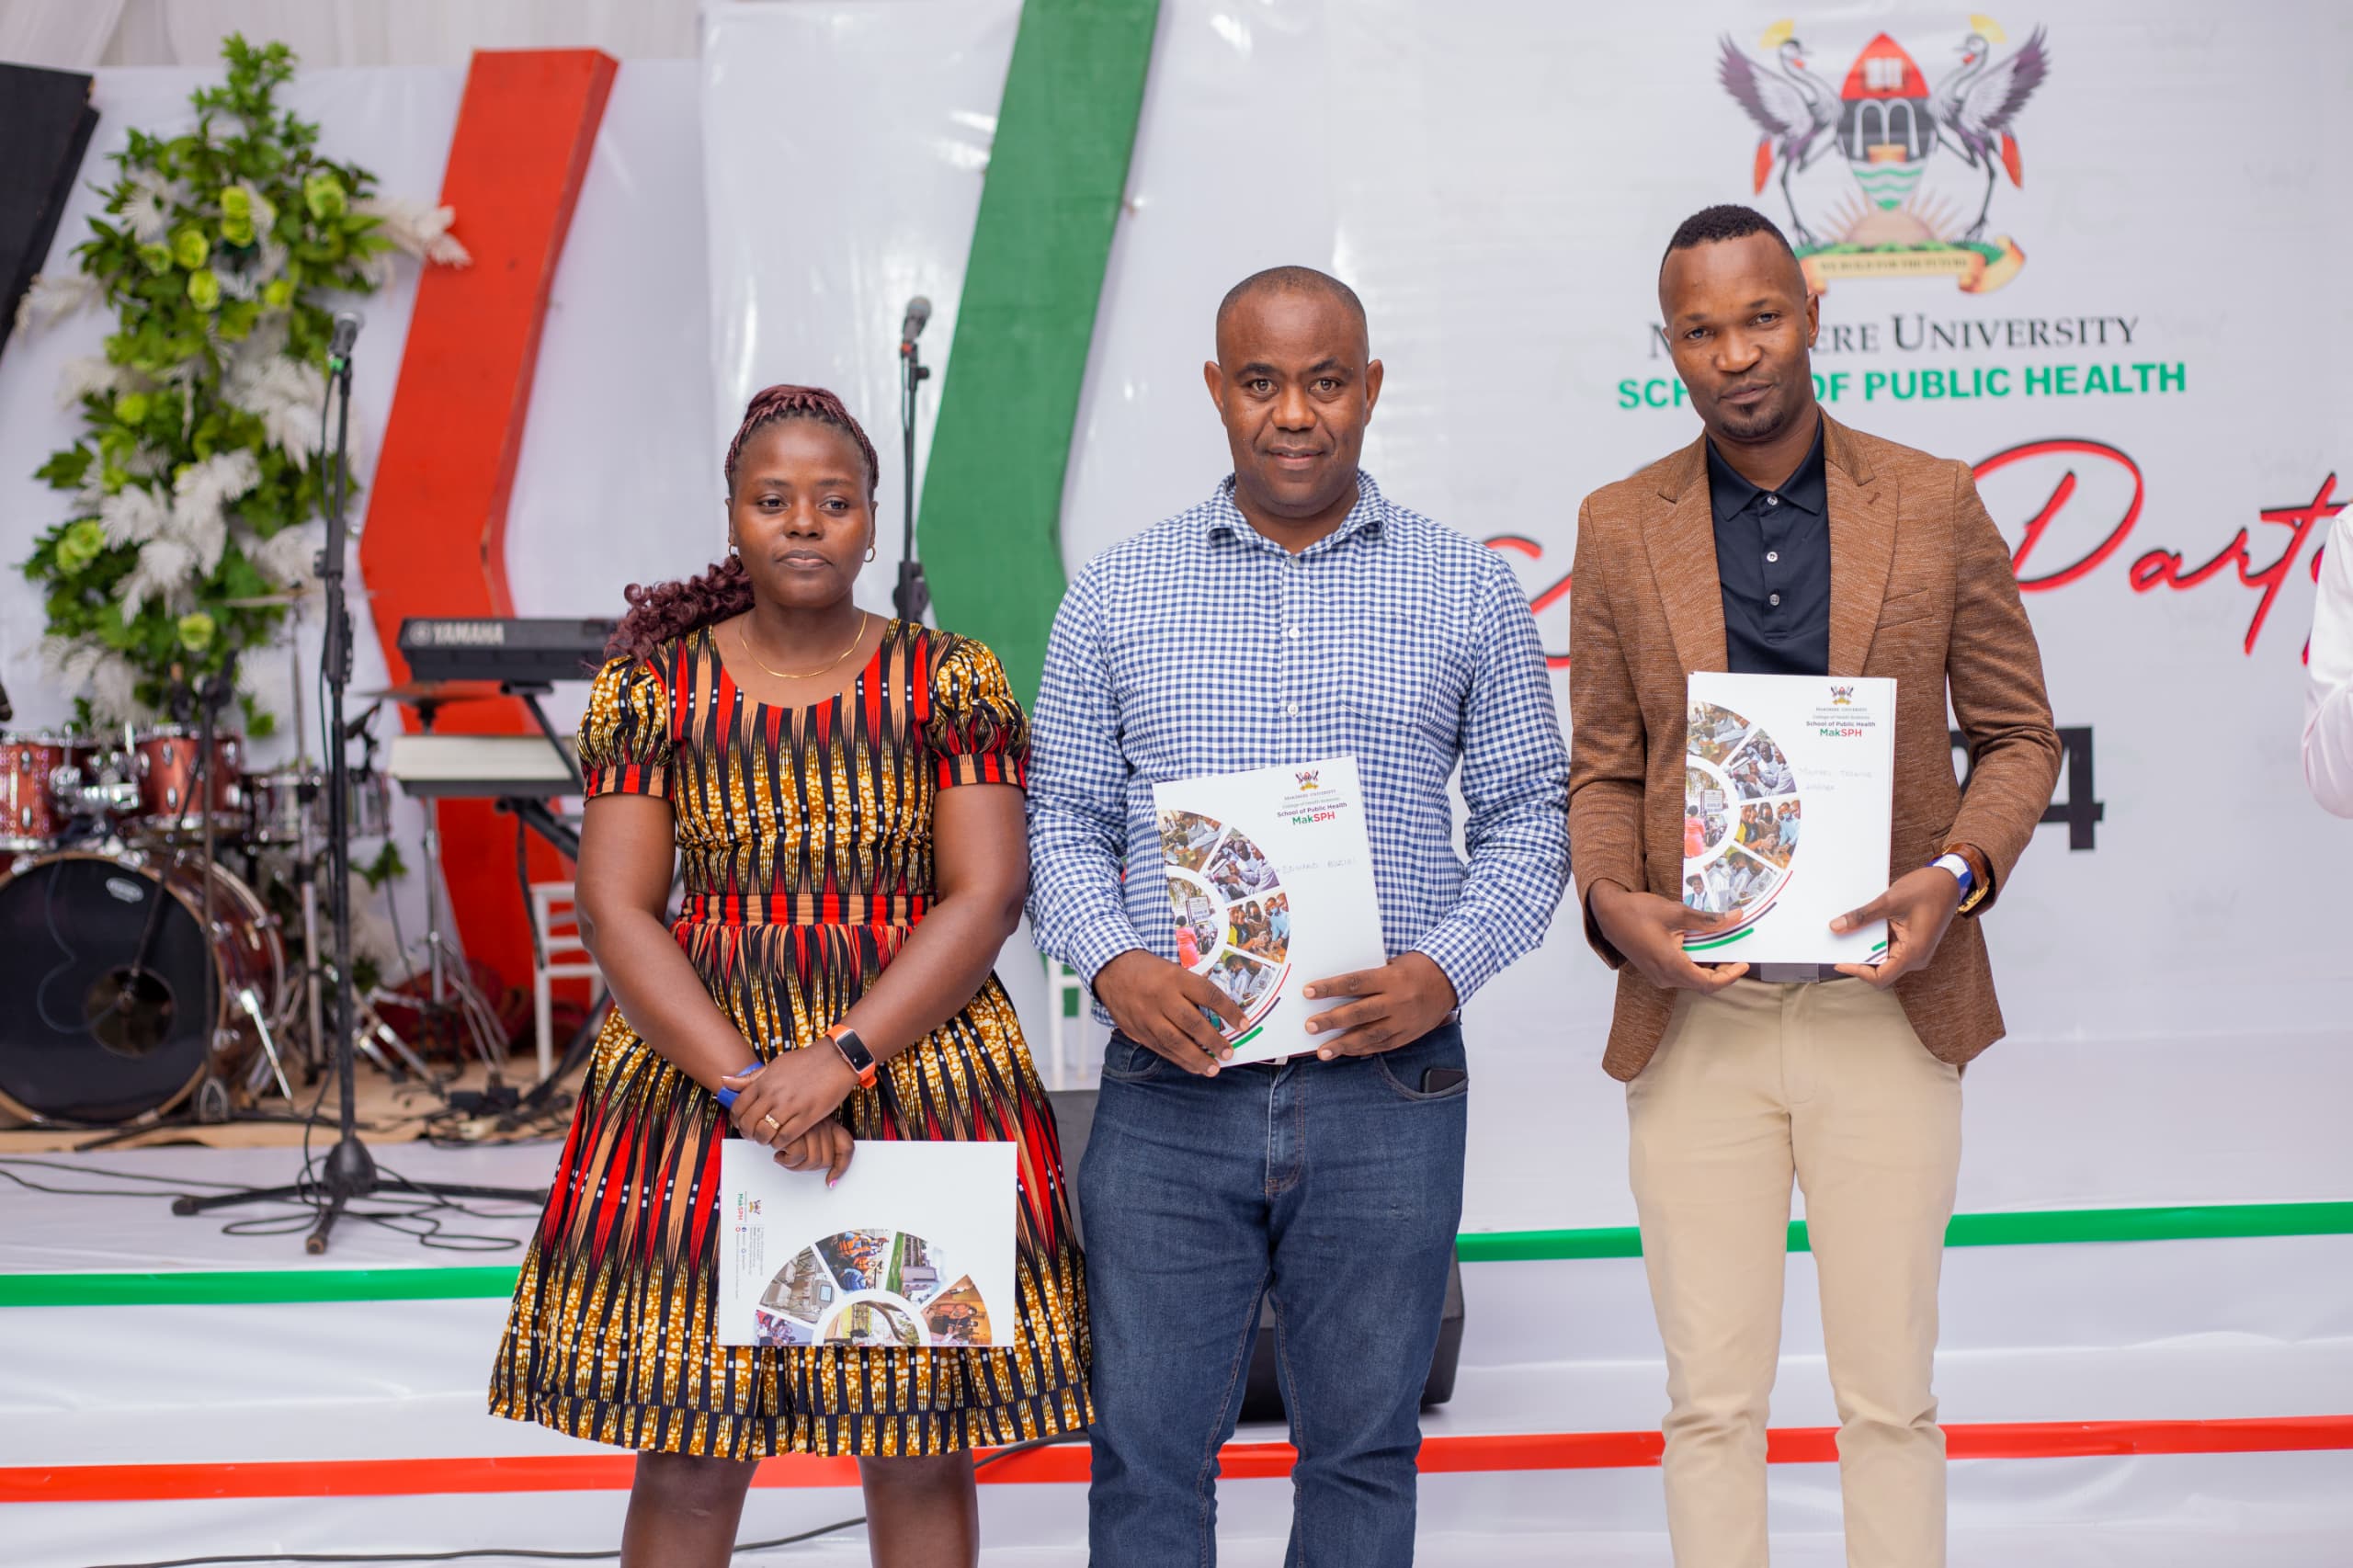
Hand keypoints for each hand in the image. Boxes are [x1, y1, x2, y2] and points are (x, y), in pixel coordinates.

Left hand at [721, 1043, 858, 1148]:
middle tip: (754, 1135)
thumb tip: (725, 1081)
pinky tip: (783, 1140)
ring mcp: (790, 1105)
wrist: (837, 1058)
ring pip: (765, 1133)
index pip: (738, 1107)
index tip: (742, 1124)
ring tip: (768, 1139)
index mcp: (764, 1082)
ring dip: (763, 1140)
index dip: (737, 1120)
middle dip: (748, 1133)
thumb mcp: (775, 1065)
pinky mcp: (807, 1115)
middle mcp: (774, 1094)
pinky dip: (780, 1143)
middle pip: (749, 1123)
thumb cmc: (807, 1061)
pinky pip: (786, 1137)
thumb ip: (750, 1078)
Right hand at [775, 1119, 853, 1184]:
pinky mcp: (794, 1129)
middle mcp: (821, 1123)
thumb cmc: (780, 1128)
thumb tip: (831, 1182)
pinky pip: (797, 1156)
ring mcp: (809, 1126)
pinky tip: (779, 1154)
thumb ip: (817, 1152)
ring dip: (795, 1166)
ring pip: (813, 1160)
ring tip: (785, 1157)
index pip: (846, 1146)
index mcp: (828, 1123)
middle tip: (794, 1163)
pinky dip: (785, 1161)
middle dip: (809, 1168)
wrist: (763, 1115)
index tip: (831, 1181)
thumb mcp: (802, 1138)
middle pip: (827, 1160)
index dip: (841, 1167)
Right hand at [1093, 949, 1244, 1075]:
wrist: (1112, 970)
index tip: (1244, 1024)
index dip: (1229, 1011)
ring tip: (1213, 1069)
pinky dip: (1179, 1060)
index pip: (1208, 995)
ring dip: (1197, 1058)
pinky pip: (1161, 1049)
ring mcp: (1148, 1015)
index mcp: (1175, 977)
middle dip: (1213, 1041)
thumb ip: (1192, 989)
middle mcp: (1162, 997)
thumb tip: (1220, 1014)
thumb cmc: (1150, 970)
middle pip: (1192, 1022)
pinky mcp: (1138, 1029)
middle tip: (1228, 1053)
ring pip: (1175, 1041)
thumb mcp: (1173, 970)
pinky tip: (1194, 1066)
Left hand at [1301, 952, 1458, 1059]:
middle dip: (1332, 1020)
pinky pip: (1383, 1045)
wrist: (1451, 979)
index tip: (1309, 992)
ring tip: (1323, 1052)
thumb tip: (1336, 989)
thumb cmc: (1418, 966)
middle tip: (1310, 1026)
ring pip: (1370, 1035)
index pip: (1355, 983)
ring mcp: (1404, 1020)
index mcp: (1392, 978)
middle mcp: (1398, 1001)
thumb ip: (1370, 978)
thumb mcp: (1393, 963)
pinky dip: (1363, 1050)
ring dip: (1344, 1044)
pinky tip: (1346, 1052)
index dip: (1330, 988)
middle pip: (1359, 1012)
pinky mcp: (1409, 1034)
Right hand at [1587, 880, 1749, 990]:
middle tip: (1736, 952)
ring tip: (1721, 947)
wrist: (1608, 914)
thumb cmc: (1638, 912)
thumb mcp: (1676, 912)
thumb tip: (1735, 918)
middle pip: (1702, 983)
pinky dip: (1695, 963)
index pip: (1709, 983)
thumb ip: (1707, 920)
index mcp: (1671, 965)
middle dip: (1723, 971)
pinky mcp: (1655, 971)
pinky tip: (1701, 946)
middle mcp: (1665, 977)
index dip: (1730, 976)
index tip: (1744, 964)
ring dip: (1709, 967)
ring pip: (1692, 979)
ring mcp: (1658, 976)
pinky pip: (1681, 973)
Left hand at [1830, 866, 1961, 987]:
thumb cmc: (1928, 889)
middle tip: (1837, 942)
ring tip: (1847, 930)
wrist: (1950, 880)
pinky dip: (1873, 938)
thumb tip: (1836, 927)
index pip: (1880, 977)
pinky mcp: (1909, 942)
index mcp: (1913, 953)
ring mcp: (1912, 950)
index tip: (1839, 960)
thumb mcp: (1890, 901)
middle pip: (1879, 968)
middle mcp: (1914, 957)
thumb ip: (1863, 916)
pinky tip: (1861, 924)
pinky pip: (1887, 946)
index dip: (1857, 971)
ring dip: (1864, 946)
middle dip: (1857, 957)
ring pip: (1881, 957)